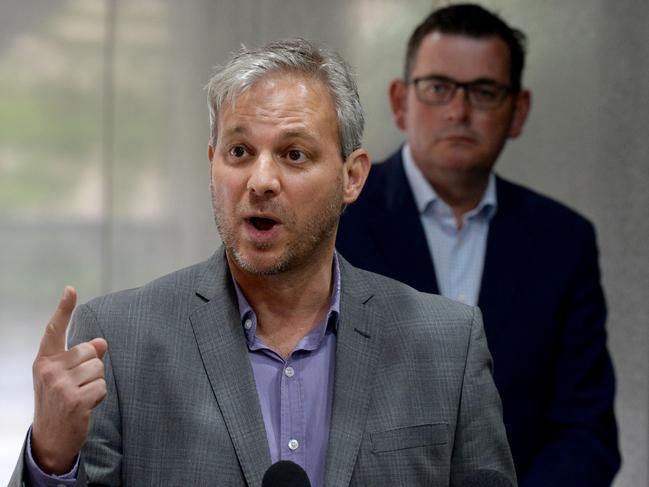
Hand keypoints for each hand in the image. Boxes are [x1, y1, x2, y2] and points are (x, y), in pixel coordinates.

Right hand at [31, 286, 107, 474]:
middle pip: (91, 352)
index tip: (71, 289)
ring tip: (80, 397)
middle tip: (77, 387)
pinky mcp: (75, 400)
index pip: (55, 330)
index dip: (64, 309)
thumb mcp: (64, 377)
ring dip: (96, 384)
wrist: (50, 439)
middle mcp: (49, 370)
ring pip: (99, 369)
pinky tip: (85, 407)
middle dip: (91, 369)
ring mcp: (60, 385)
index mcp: (44, 361)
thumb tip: (101, 342)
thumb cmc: (59, 402)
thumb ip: (81, 357)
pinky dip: (99, 397)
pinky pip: (102, 386)